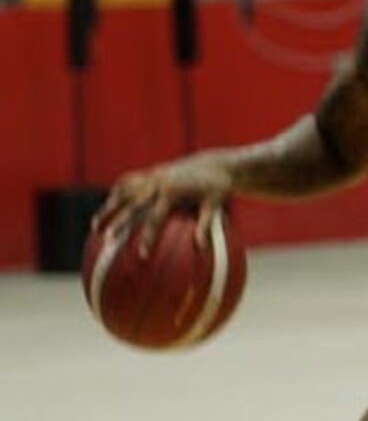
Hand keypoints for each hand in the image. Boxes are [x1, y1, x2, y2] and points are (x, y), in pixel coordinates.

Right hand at [92, 156, 232, 254]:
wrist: (216, 164)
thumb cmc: (218, 188)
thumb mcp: (215, 205)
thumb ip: (206, 224)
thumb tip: (202, 248)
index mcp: (173, 192)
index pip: (156, 218)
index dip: (148, 237)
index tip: (141, 256)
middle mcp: (159, 182)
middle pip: (131, 204)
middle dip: (117, 222)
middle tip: (106, 241)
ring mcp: (153, 175)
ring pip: (123, 192)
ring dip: (108, 208)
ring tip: (95, 227)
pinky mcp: (152, 172)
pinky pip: (129, 181)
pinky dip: (116, 194)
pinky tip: (108, 208)